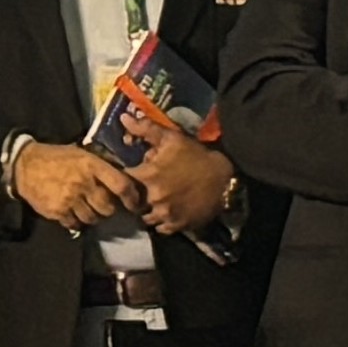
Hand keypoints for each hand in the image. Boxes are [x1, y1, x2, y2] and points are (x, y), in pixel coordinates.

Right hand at [11, 135, 136, 224]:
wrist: (25, 165)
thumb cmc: (56, 157)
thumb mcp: (81, 154)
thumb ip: (100, 164)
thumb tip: (123, 175)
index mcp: (91, 166)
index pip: (120, 185)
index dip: (131, 197)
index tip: (134, 204)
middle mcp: (83, 183)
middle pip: (108, 207)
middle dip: (109, 208)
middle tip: (105, 205)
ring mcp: (70, 199)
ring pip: (93, 218)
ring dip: (93, 216)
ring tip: (87, 209)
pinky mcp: (58, 212)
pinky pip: (75, 224)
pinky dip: (76, 221)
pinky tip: (72, 213)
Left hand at [134, 125, 235, 240]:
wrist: (224, 178)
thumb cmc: (196, 156)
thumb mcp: (172, 138)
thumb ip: (145, 128)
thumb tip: (123, 118)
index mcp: (147, 175)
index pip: (122, 178)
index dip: (124, 176)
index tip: (130, 174)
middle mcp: (152, 198)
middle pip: (133, 200)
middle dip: (137, 194)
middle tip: (145, 189)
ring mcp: (165, 214)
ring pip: (146, 217)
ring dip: (149, 210)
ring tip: (156, 202)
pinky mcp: (178, 226)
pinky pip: (161, 229)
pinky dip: (162, 222)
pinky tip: (168, 212)